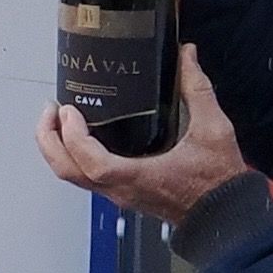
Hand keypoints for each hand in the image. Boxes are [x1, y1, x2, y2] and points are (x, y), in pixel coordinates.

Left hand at [36, 47, 251, 226]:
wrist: (224, 216)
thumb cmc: (219, 182)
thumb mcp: (213, 129)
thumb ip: (197, 89)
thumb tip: (186, 56)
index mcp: (136, 178)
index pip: (89, 162)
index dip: (72, 136)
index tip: (69, 110)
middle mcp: (120, 190)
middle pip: (66, 171)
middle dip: (48, 140)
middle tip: (50, 110)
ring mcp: (118, 195)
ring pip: (72, 176)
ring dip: (58, 148)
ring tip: (59, 119)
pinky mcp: (123, 193)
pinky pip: (85, 176)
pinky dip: (73, 155)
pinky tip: (81, 135)